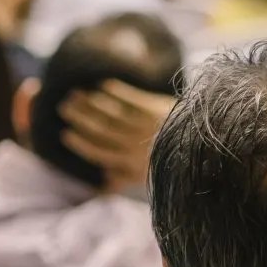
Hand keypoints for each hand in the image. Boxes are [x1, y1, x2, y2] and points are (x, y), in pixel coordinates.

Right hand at [59, 81, 173, 190]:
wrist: (203, 143)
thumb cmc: (171, 160)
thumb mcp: (147, 176)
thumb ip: (124, 177)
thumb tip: (102, 181)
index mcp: (130, 163)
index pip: (100, 153)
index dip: (81, 144)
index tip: (65, 134)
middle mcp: (135, 144)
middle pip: (102, 130)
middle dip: (81, 118)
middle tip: (64, 107)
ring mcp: (145, 125)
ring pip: (112, 114)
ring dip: (92, 103)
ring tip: (76, 93)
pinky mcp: (156, 109)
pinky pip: (132, 99)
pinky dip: (116, 92)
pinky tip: (104, 85)